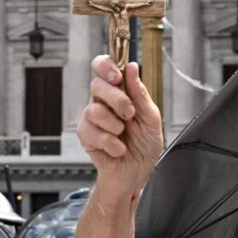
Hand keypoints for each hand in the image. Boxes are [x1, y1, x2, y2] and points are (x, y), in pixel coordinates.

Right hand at [77, 55, 164, 198]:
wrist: (138, 172)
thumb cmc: (145, 145)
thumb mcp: (151, 118)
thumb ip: (140, 94)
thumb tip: (132, 68)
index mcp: (119, 92)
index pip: (103, 68)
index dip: (105, 65)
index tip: (117, 75)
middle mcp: (102, 102)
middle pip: (96, 85)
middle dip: (117, 99)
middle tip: (130, 114)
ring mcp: (91, 119)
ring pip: (94, 110)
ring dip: (115, 124)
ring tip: (124, 135)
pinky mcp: (86, 137)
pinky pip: (92, 132)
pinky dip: (111, 143)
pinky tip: (119, 149)